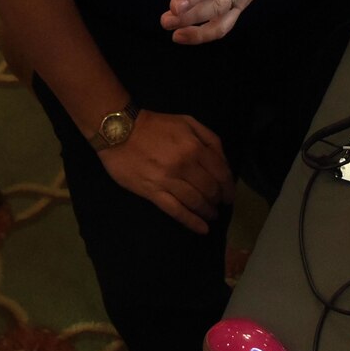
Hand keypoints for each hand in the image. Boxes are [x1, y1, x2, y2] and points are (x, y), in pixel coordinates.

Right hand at [97, 110, 236, 232]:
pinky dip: (192, 222)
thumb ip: (209, 139)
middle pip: (210, 190)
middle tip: (218, 204)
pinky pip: (176, 211)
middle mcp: (184, 166)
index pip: (221, 173)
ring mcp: (168, 181)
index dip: (229, 187)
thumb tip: (223, 161)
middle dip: (218, 200)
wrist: (119, 131)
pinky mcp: (153, 193)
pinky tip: (202, 229)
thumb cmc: (155, 125)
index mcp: (194, 147)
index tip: (230, 196)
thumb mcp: (187, 121)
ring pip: (195, 202)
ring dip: (207, 211)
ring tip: (211, 215)